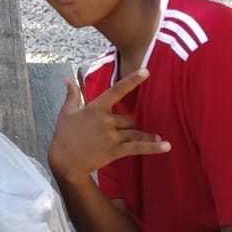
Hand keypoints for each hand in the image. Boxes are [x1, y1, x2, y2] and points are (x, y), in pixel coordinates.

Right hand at [47, 71, 168, 180]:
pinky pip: (138, 147)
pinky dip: (153, 148)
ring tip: (158, 138)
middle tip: (129, 131)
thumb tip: (67, 79)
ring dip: (147, 136)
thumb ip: (72, 95)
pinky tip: (166, 146)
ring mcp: (112, 136)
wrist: (64, 161)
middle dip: (130, 125)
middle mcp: (106, 120)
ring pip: (135, 132)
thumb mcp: (66, 113)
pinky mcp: (115, 150)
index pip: (117, 90)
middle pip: (129, 118)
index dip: (132, 80)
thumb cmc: (64, 136)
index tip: (146, 70)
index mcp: (96, 108)